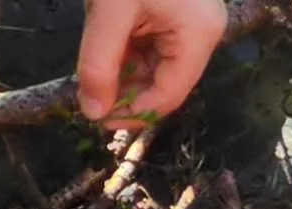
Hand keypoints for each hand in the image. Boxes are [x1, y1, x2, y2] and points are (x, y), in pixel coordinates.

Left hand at [77, 0, 226, 126]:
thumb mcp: (110, 11)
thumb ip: (98, 65)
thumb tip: (92, 113)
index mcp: (198, 35)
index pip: (166, 98)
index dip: (130, 115)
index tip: (94, 116)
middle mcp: (203, 32)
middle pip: (160, 85)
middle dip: (123, 93)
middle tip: (88, 89)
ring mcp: (193, 22)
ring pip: (153, 69)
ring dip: (121, 72)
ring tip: (95, 54)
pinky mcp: (178, 12)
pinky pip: (151, 46)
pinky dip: (125, 52)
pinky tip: (106, 39)